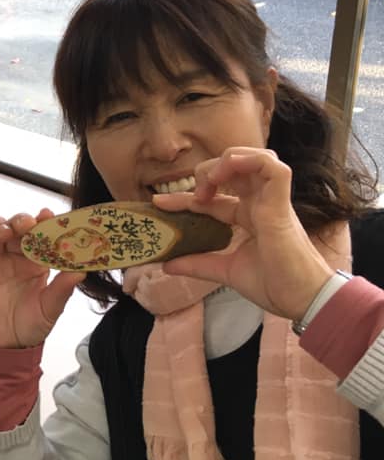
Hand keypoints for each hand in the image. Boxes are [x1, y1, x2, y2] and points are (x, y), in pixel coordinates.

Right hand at [0, 210, 84, 348]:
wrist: (7, 345)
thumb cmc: (33, 324)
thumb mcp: (51, 309)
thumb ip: (63, 289)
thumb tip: (81, 271)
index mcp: (38, 260)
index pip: (41, 233)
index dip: (43, 221)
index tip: (48, 215)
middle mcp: (15, 255)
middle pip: (15, 226)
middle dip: (20, 220)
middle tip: (26, 225)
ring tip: (3, 233)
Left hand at [152, 147, 333, 321]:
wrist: (301, 301)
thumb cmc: (274, 285)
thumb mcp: (225, 271)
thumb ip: (197, 264)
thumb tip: (166, 265)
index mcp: (249, 217)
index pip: (212, 199)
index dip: (183, 197)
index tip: (158, 203)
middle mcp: (260, 204)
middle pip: (233, 170)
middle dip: (205, 173)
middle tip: (194, 196)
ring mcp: (272, 201)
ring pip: (255, 159)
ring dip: (227, 162)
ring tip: (210, 182)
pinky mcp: (281, 205)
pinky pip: (274, 168)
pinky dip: (250, 161)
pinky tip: (227, 170)